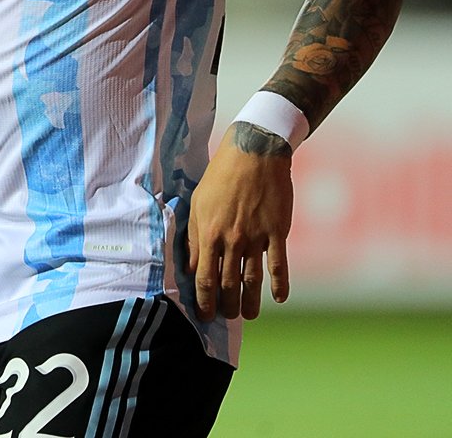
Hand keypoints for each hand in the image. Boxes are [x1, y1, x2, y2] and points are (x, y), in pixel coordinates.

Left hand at [187, 124, 293, 320]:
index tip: (204, 314)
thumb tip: (191, 266)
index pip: (205, 277)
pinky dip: (280, 284)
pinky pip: (279, 265)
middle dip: (227, 305)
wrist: (253, 154)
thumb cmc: (220, 177)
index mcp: (209, 233)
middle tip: (227, 317)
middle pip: (229, 283)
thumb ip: (195, 237)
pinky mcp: (277, 232)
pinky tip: (278, 298)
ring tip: (249, 315)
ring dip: (251, 301)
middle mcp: (232, 239)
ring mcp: (256, 237)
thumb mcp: (198, 203)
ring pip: (253, 279)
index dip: (204, 300)